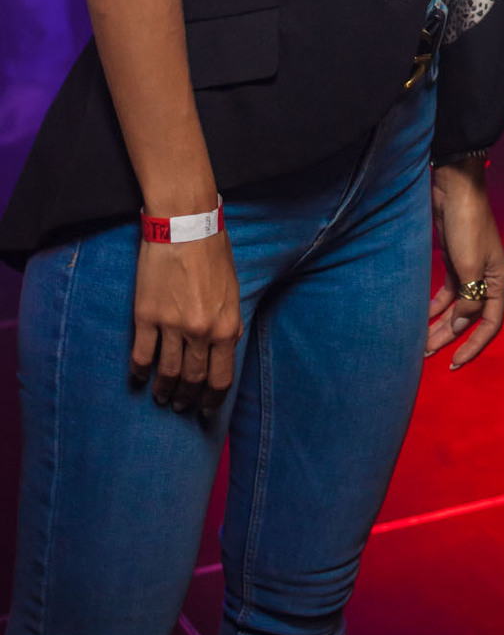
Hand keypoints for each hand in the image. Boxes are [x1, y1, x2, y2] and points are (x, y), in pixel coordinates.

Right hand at [131, 227, 241, 415]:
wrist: (185, 225)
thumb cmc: (213, 253)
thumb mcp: (233, 291)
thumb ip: (229, 323)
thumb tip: (226, 347)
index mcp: (227, 326)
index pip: (220, 377)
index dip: (212, 399)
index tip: (205, 410)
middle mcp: (200, 331)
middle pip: (192, 380)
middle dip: (186, 398)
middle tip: (180, 405)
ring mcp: (171, 326)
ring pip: (166, 372)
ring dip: (164, 390)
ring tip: (161, 396)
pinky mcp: (146, 316)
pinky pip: (141, 355)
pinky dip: (140, 372)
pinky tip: (139, 377)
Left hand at [426, 158, 503, 368]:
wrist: (454, 189)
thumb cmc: (467, 225)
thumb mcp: (468, 266)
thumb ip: (467, 300)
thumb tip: (460, 327)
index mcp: (499, 281)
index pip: (489, 324)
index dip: (473, 346)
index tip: (454, 363)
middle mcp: (487, 279)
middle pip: (470, 318)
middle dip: (449, 338)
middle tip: (427, 355)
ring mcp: (470, 271)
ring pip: (456, 307)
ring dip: (440, 325)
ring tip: (421, 343)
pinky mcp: (455, 263)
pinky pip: (447, 293)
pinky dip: (436, 306)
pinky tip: (422, 317)